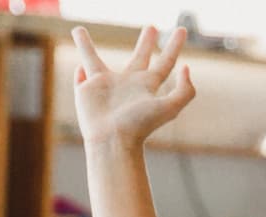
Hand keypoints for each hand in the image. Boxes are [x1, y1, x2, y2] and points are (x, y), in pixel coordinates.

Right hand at [69, 25, 194, 148]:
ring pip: (94, 59)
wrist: (112, 141)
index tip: (181, 30)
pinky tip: (79, 68)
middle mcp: (127, 84)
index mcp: (148, 87)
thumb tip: (186, 68)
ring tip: (79, 29)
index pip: (165, 63)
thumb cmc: (140, 126)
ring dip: (86, 45)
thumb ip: (185, 91)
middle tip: (152, 27)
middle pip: (139, 57)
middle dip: (146, 42)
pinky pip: (81, 80)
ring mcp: (104, 87)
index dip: (174, 46)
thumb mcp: (170, 108)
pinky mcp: (85, 92)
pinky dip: (79, 74)